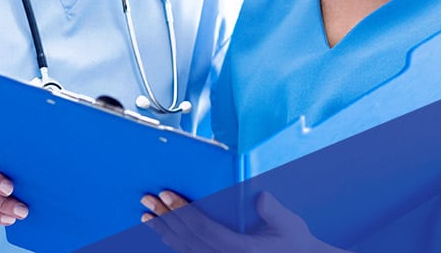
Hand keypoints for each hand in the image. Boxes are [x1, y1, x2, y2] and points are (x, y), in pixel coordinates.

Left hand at [141, 189, 345, 252]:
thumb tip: (261, 197)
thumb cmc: (294, 241)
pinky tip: (163, 233)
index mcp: (242, 250)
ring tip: (146, 216)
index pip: (204, 229)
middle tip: (147, 200)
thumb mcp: (289, 223)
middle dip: (165, 218)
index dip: (183, 212)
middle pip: (188, 239)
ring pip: (185, 251)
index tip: (167, 194)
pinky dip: (174, 244)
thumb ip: (273, 211)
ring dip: (164, 232)